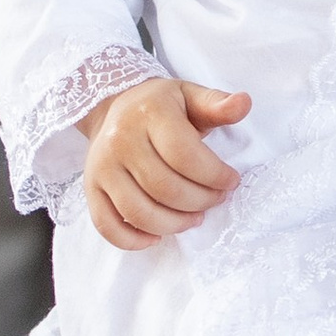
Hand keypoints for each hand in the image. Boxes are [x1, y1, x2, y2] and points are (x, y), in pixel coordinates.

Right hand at [82, 79, 249, 249]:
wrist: (113, 108)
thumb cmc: (161, 107)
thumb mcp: (190, 96)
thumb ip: (217, 103)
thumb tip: (244, 103)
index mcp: (149, 113)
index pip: (184, 154)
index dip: (214, 175)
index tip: (231, 181)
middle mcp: (120, 140)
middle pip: (165, 188)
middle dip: (200, 201)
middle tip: (216, 200)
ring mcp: (102, 167)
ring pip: (139, 212)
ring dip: (174, 224)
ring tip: (194, 217)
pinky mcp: (91, 189)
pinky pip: (107, 225)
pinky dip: (133, 240)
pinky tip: (157, 235)